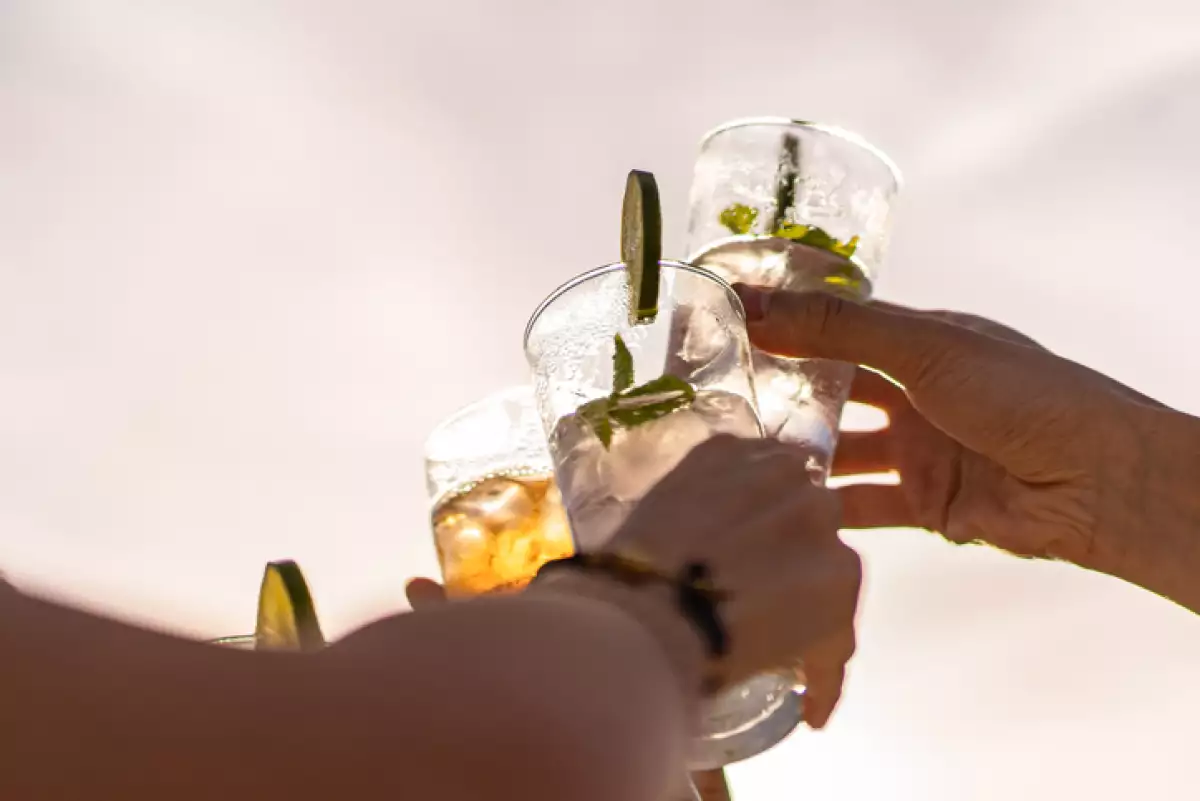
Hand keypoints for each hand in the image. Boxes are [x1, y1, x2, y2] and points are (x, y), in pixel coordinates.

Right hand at [405, 436, 861, 728]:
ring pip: (828, 572)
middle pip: (801, 515)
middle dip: (789, 568)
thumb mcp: (558, 568)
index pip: (761, 469)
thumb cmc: (591, 597)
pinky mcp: (838, 575)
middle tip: (761, 616)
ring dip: (812, 620)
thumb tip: (413, 590)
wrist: (635, 628)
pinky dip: (828, 671)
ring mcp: (809, 516)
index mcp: (712, 453)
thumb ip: (500, 566)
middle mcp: (768, 470)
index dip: (762, 522)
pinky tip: (811, 703)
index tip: (748, 561)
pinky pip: (842, 629)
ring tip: (783, 661)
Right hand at [732, 283, 1161, 568]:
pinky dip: (830, 509)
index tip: (722, 332)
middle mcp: (917, 393)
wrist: (1096, 484)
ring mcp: (921, 451)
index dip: (787, 328)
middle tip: (716, 401)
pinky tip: (785, 508)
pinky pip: (865, 507)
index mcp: (922, 341)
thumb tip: (753, 301)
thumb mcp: (925, 346)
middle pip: (834, 393)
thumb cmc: (1022, 396)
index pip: (839, 328)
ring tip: (737, 458)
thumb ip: (837, 328)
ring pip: (842, 453)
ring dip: (800, 455)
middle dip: (783, 396)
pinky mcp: (927, 505)